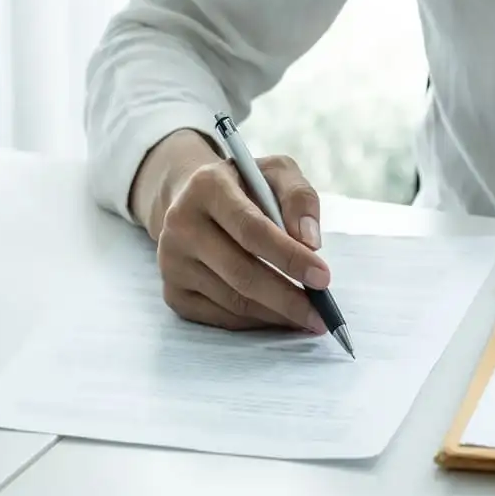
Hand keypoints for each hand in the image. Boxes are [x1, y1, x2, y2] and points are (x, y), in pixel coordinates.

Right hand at [131, 128, 329, 332]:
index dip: (289, 257)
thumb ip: (299, 198)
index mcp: (206, 186)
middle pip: (240, 272)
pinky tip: (279, 317)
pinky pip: (221, 317)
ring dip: (276, 314)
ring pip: (232, 301)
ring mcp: (172, 261)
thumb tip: (311, 243)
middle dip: (287, 298)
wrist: (194, 200)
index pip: (251, 229)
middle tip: (321, 313)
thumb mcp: (276, 173)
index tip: (323, 278)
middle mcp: (180, 223)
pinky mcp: (173, 291)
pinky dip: (256, 322)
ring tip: (308, 317)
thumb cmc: (245, 188)